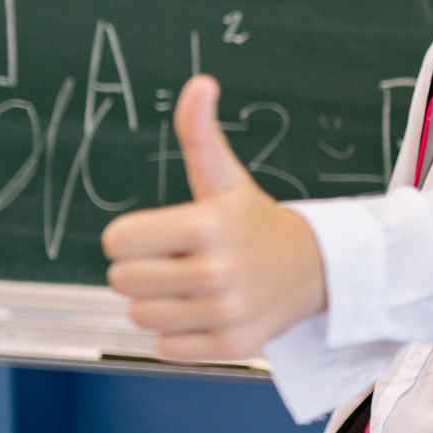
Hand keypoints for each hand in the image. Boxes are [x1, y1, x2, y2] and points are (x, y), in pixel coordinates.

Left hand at [102, 75, 326, 360]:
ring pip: (141, 317)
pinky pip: (166, 348)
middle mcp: (217, 271)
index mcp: (206, 225)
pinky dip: (179, 335)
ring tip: (193, 288)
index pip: (117, 241)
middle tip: (178, 261)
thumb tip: (199, 84)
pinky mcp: (233, 346)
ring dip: (159, 305)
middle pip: (121, 282)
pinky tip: (207, 313)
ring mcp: (226, 311)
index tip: (160, 235)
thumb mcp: (225, 178)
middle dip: (142, 271)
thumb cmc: (253, 221)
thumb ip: (200, 134)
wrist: (316, 270)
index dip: (131, 237)